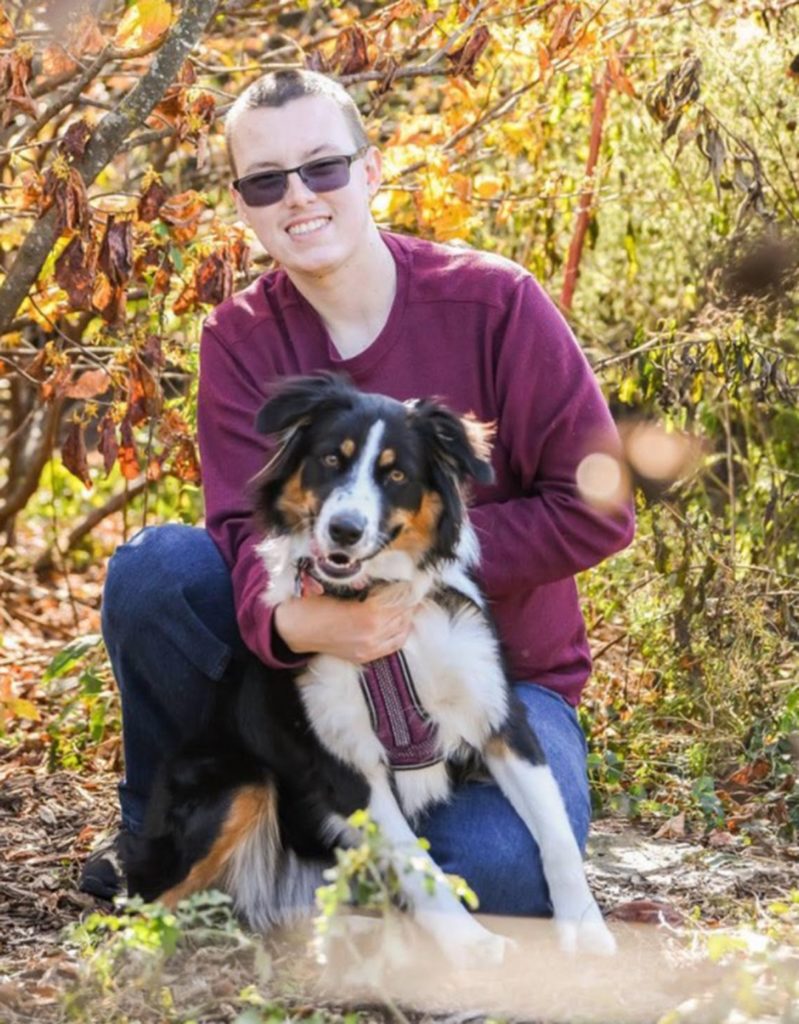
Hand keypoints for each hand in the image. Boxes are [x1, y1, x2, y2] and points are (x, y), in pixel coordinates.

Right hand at [273, 586, 415, 663]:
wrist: (294, 629)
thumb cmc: (312, 605)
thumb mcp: (341, 590)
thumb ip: (367, 589)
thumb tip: (387, 583)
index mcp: (367, 616)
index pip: (398, 601)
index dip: (405, 588)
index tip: (408, 579)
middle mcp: (372, 636)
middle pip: (403, 616)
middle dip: (407, 601)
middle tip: (408, 589)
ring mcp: (369, 650)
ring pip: (401, 632)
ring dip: (405, 616)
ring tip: (405, 603)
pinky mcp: (364, 657)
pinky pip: (393, 646)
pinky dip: (400, 632)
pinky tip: (399, 622)